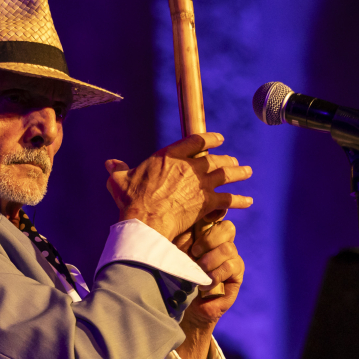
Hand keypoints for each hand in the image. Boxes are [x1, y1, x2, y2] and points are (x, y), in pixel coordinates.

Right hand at [105, 133, 252, 240]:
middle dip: (225, 158)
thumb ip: (118, 170)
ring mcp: (200, 183)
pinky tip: (248, 201)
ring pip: (225, 174)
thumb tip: (109, 164)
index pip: (195, 141)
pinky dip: (240, 200)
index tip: (218, 139)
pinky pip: (228, 199)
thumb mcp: (120, 181)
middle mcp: (189, 166)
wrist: (146, 219)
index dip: (209, 139)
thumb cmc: (131, 200)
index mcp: (169, 156)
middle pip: (214, 158)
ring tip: (247, 171)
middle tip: (233, 160)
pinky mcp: (207, 202)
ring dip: (238, 173)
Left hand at [174, 219, 244, 358]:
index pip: (218, 216)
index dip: (208, 224)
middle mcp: (223, 243)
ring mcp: (232, 259)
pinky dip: (215, 278)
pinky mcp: (236, 276)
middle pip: (228, 228)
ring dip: (211, 262)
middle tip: (194, 254)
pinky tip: (204, 288)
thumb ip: (181, 236)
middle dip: (209, 241)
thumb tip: (179, 220)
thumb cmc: (174, 276)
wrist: (182, 307)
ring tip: (199, 273)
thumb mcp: (175, 254)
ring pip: (229, 249)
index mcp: (208, 234)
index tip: (193, 241)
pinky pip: (231, 268)